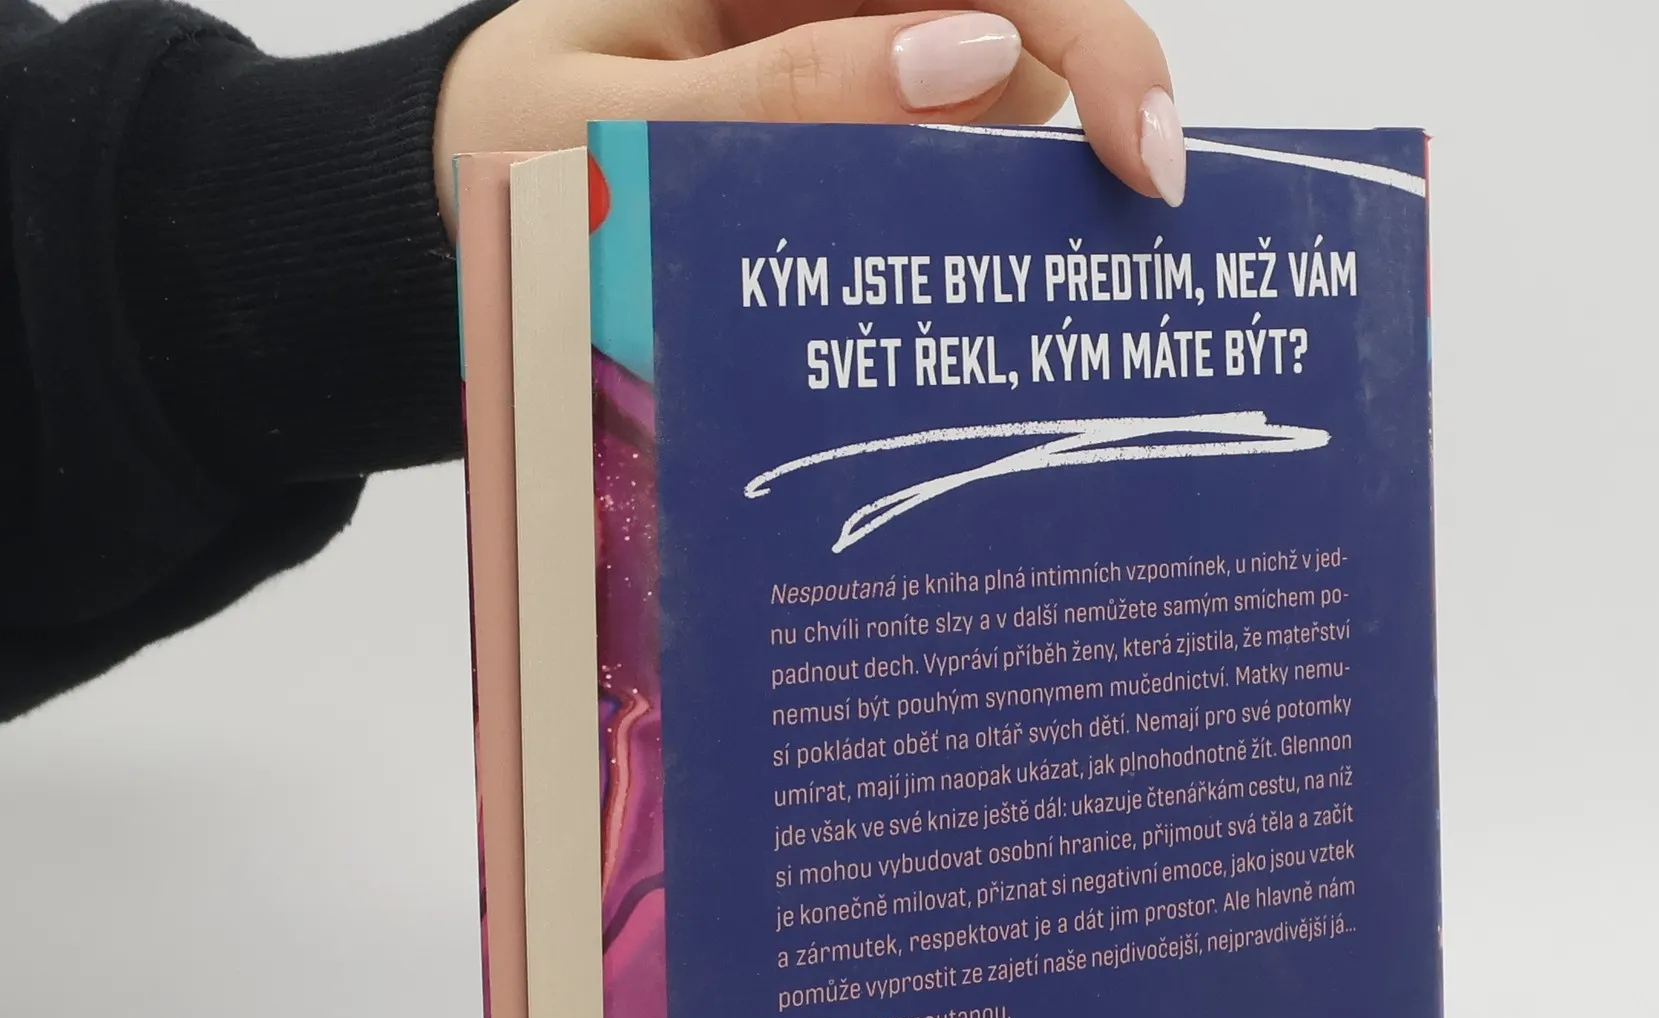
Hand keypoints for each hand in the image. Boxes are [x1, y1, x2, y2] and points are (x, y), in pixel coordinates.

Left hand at [434, 1, 1182, 232]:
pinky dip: (978, 239)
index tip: (1139, 154)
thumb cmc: (520, 136)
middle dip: (1095, 118)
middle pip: (1034, 26)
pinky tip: (973, 302)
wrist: (472, 194)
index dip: (1093, 42)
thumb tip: (968, 62)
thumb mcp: (616, 120)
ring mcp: (868, 66)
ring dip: (1029, 200)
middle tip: (1131, 231)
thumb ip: (777, 97)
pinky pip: (961, 174)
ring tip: (1026, 301)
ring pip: (1013, 111)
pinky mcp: (866, 138)